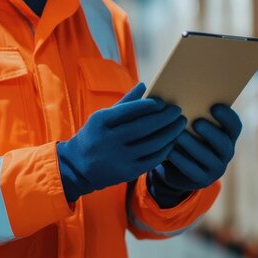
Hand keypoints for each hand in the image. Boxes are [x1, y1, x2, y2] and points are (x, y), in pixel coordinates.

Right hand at [58, 83, 186, 201]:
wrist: (78, 167)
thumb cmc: (94, 136)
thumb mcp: (102, 117)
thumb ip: (125, 102)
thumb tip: (144, 85)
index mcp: (101, 121)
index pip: (130, 110)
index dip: (149, 105)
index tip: (163, 102)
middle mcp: (109, 140)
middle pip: (144, 126)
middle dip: (165, 117)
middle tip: (177, 111)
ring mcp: (119, 158)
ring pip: (152, 143)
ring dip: (170, 132)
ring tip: (179, 124)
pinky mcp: (127, 172)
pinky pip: (152, 159)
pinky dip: (165, 149)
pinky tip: (171, 141)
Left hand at [149, 104, 241, 207]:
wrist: (174, 167)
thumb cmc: (183, 138)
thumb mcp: (189, 126)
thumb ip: (190, 113)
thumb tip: (176, 92)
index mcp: (226, 135)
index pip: (234, 126)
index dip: (227, 117)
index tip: (215, 106)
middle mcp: (225, 152)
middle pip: (223, 142)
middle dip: (211, 132)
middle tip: (196, 122)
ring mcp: (215, 168)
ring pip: (207, 157)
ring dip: (193, 146)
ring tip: (178, 136)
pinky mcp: (201, 180)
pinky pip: (193, 171)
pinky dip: (181, 161)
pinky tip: (170, 152)